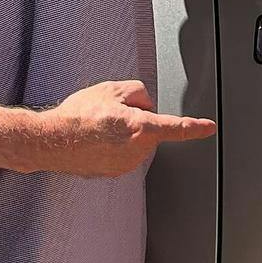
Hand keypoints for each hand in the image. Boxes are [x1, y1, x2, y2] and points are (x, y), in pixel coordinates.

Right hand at [37, 80, 215, 176]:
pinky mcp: (113, 173)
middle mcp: (136, 151)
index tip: (209, 128)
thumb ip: (138, 92)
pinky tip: (94, 141)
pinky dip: (112, 146)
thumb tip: (143, 104)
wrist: (52, 141)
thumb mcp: (112, 89)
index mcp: (141, 128)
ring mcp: (125, 165)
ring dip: (123, 133)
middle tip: (109, 114)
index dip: (195, 127)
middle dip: (135, 118)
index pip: (176, 127)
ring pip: (134, 141)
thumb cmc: (78, 116)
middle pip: (148, 128)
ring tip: (97, 128)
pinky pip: (121, 153)